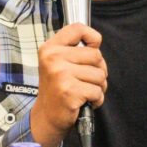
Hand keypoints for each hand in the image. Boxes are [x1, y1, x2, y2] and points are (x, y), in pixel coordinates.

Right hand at [30, 24, 108, 146]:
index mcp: (50, 48)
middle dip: (99, 70)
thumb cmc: (57, 89)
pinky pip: (97, 91)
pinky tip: (85, 101)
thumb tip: (96, 42)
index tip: (93, 46)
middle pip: (96, 55)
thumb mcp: (58, 63)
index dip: (92, 36)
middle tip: (87, 80)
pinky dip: (96, 99)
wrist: (46, 117)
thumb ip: (74, 50)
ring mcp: (60, 74)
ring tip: (84, 91)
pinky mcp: (69, 91)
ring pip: (100, 74)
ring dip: (98, 87)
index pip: (77, 28)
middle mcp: (53, 58)